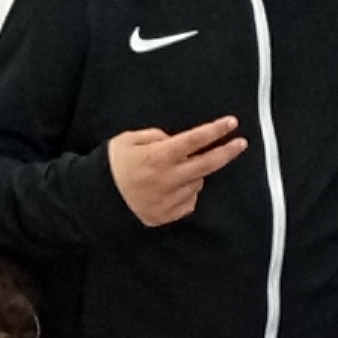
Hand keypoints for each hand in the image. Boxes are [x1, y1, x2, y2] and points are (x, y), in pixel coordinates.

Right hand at [108, 118, 247, 225]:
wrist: (97, 199)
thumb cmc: (112, 164)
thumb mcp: (129, 140)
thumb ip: (156, 137)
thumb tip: (177, 142)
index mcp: (159, 156)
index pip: (195, 139)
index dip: (216, 130)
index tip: (232, 123)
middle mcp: (169, 178)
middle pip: (208, 164)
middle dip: (228, 152)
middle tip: (241, 143)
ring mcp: (170, 199)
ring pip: (198, 182)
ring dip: (196, 173)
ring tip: (178, 169)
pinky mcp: (168, 215)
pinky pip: (189, 201)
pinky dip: (187, 192)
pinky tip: (172, 187)